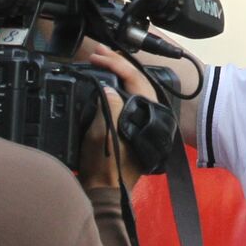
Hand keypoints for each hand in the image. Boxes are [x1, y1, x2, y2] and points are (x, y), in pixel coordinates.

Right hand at [77, 46, 158, 191]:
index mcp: (145, 111)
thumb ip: (109, 105)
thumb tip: (106, 85)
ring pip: (133, 86)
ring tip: (101, 60)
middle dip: (117, 62)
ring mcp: (142, 118)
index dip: (115, 63)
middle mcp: (149, 112)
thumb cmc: (105, 165)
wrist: (106, 192)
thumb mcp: (103, 133)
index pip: (134, 77)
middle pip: (136, 78)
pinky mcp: (134, 124)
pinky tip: (106, 80)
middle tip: (98, 52)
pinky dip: (117, 85)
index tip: (96, 56)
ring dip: (118, 72)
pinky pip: (128, 96)